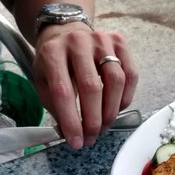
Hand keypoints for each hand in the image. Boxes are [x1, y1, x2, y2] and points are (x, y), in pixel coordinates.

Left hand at [32, 24, 137, 148]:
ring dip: (111, 111)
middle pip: (92, 87)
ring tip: (104, 126)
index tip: (76, 142)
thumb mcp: (44, 82)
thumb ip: (55, 107)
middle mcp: (78, 42)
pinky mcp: (119, 42)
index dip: (71, 121)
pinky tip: (116, 109)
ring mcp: (101, 39)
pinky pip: (130, 74)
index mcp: (52, 52)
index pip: (63, 91)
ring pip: (115, 80)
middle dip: (94, 120)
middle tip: (92, 138)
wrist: (67, 32)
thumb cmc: (55, 63)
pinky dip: (125, 98)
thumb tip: (73, 135)